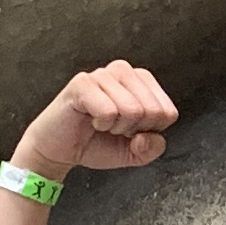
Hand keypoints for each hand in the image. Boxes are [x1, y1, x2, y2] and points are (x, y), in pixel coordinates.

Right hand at [19, 60, 178, 180]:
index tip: (128, 131)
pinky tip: (90, 120)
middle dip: (134, 130)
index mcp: (140, 81)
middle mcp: (123, 71)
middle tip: (113, 128)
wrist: (57, 151)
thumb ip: (152, 148)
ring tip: (101, 123)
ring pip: (133, 110)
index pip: (168, 111)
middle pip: (153, 111)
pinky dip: (101, 124)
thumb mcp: (133, 153)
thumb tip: (149, 137)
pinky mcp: (82, 83)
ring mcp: (102, 74)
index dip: (149, 132)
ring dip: (116, 127)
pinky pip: (109, 111)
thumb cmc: (93, 143)